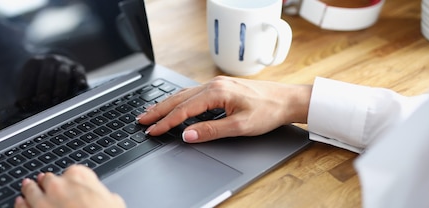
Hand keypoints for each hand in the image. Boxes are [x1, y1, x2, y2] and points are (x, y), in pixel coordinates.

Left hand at [16, 54, 88, 111]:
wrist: (54, 66)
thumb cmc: (39, 81)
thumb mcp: (30, 84)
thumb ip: (26, 95)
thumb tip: (19, 108)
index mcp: (33, 64)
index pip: (28, 79)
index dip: (25, 92)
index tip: (24, 105)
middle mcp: (49, 61)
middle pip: (45, 76)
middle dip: (43, 89)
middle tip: (42, 102)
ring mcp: (64, 63)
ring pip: (62, 74)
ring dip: (60, 87)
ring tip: (58, 99)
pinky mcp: (77, 67)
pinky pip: (79, 73)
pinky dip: (80, 79)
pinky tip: (81, 86)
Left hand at [16, 165, 125, 207]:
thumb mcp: (114, 202)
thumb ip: (104, 195)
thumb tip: (108, 198)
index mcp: (80, 177)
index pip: (74, 172)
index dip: (72, 178)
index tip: (71, 181)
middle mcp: (58, 186)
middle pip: (49, 179)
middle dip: (48, 182)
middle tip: (44, 182)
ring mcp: (43, 201)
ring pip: (31, 190)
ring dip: (29, 188)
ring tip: (26, 186)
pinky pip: (22, 206)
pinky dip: (20, 204)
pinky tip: (19, 202)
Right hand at [137, 76, 310, 142]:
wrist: (287, 100)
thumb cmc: (268, 111)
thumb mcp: (240, 126)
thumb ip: (211, 131)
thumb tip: (188, 135)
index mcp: (216, 92)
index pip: (183, 110)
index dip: (166, 122)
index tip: (152, 131)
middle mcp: (213, 85)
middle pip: (178, 99)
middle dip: (158, 110)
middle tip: (141, 120)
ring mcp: (216, 84)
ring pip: (184, 94)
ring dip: (166, 104)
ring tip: (151, 112)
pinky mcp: (220, 87)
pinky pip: (192, 93)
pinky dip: (178, 100)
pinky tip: (174, 104)